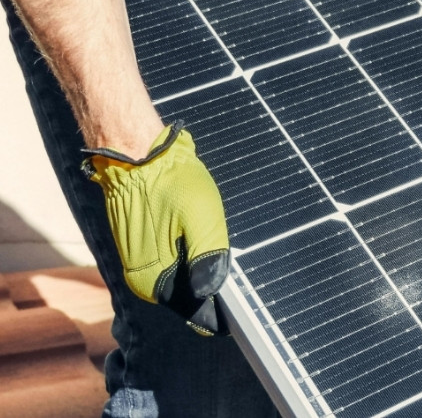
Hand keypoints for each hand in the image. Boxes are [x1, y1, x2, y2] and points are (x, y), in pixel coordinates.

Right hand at [84, 124, 229, 335]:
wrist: (136, 155)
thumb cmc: (171, 182)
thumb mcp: (202, 217)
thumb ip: (208, 258)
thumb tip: (209, 294)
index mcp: (154, 281)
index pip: (195, 309)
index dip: (220, 307)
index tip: (242, 307)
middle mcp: (143, 280)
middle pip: (189, 294)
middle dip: (212, 284)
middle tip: (237, 267)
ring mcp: (141, 265)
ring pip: (183, 277)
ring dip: (202, 267)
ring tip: (215, 243)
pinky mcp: (142, 249)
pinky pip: (173, 262)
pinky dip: (189, 254)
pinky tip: (198, 234)